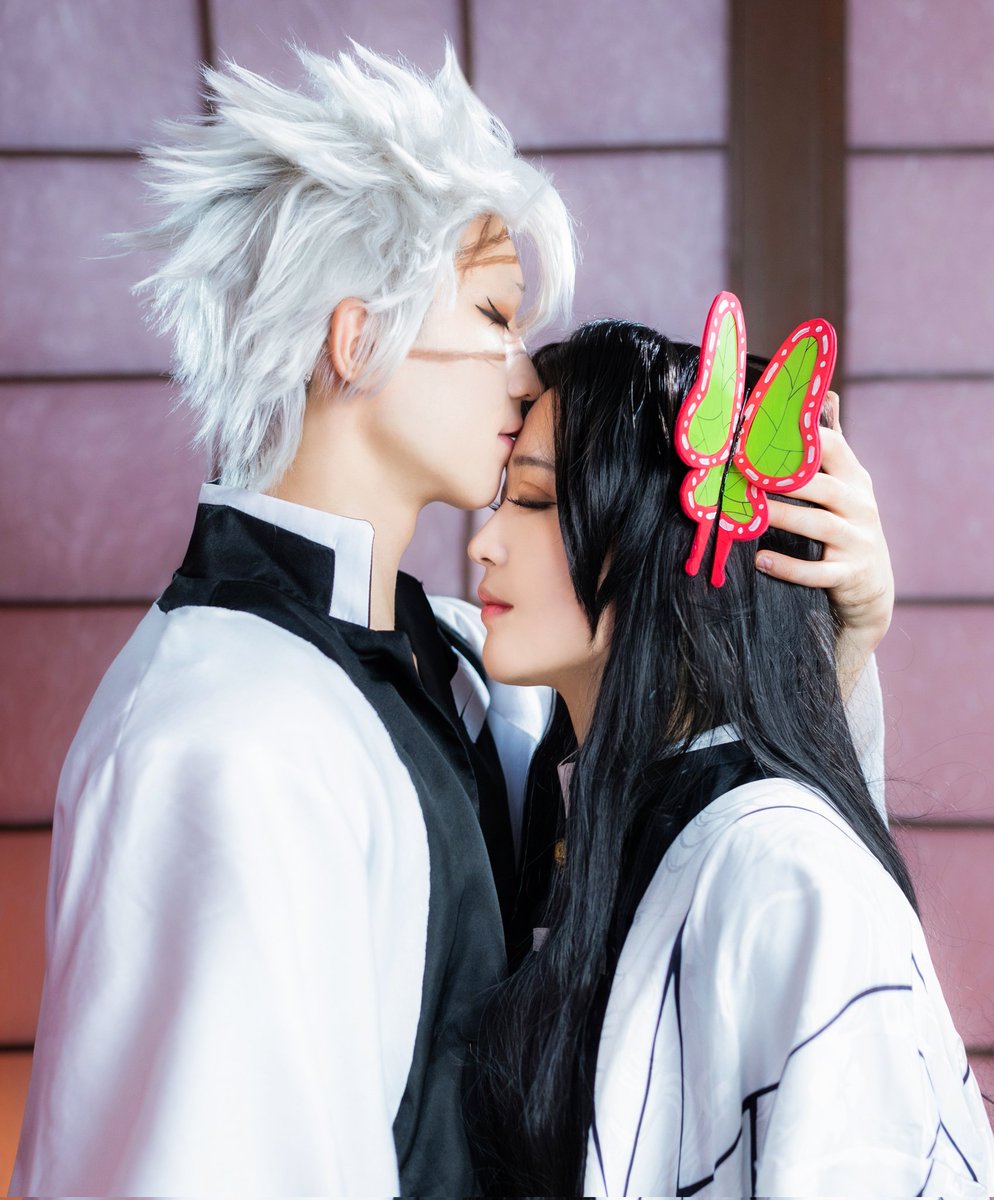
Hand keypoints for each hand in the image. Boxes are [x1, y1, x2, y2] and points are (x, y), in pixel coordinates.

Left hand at [756, 393, 893, 687]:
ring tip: (749, 513)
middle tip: (743, 472)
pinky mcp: (849, 574)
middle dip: (783, 479)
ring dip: (782, 517)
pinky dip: (789, 567)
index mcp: (855, 479)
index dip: (798, 436)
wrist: (872, 588)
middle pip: (822, 486)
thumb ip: (832, 445)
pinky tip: (762, 560)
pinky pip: (817, 571)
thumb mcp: (846, 485)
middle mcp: (861, 506)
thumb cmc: (847, 527)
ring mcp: (858, 541)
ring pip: (819, 526)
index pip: (832, 447)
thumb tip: (825, 393)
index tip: (756, 428)